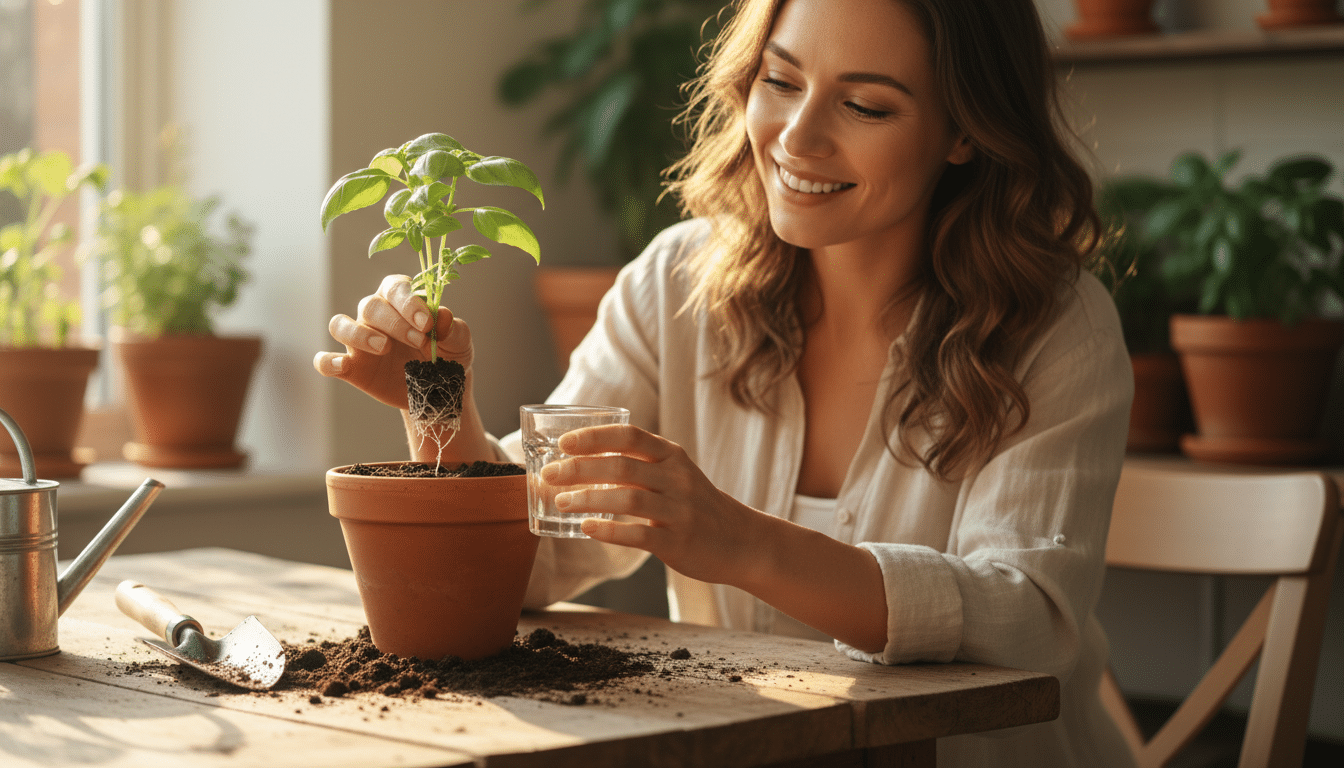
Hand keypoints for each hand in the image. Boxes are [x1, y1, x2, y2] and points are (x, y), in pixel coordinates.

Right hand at [314, 274, 472, 409]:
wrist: (440, 391)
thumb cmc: (447, 357)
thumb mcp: (460, 343)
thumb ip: (454, 328)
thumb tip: (442, 315)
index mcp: (401, 301)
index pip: (395, 288)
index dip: (408, 302)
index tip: (427, 323)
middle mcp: (375, 316)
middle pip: (370, 306)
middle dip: (394, 323)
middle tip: (417, 341)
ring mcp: (360, 342)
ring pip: (339, 325)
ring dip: (359, 334)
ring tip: (384, 348)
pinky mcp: (352, 368)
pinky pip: (324, 360)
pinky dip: (328, 361)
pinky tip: (342, 365)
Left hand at [541, 425, 766, 587]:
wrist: (741, 541)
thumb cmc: (696, 506)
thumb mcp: (675, 475)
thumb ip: (640, 466)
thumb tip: (583, 463)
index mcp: (672, 456)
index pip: (630, 436)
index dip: (595, 437)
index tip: (564, 443)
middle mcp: (677, 478)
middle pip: (621, 466)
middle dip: (579, 469)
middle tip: (550, 475)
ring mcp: (679, 510)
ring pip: (626, 498)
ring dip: (588, 499)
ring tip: (560, 502)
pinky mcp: (678, 541)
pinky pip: (638, 534)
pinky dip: (609, 530)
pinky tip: (587, 528)